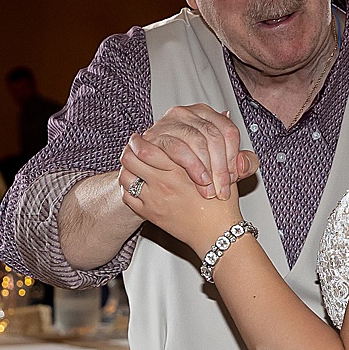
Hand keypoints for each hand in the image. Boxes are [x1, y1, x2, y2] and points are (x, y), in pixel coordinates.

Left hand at [120, 132, 244, 254]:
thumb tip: (223, 115)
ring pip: (125, 176)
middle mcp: (164, 183)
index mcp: (180, 169)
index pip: (146, 148)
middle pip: (130, 159)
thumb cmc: (222, 205)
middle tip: (131, 149)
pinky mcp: (150, 214)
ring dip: (128, 169)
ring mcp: (154, 199)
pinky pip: (128, 197)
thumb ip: (217, 142)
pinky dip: (129, 189)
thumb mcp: (223, 168)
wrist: (218, 234)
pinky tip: (137, 185)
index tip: (140, 138)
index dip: (138, 141)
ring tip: (133, 166)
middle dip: (129, 151)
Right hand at [138, 103, 255, 202]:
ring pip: (196, 141)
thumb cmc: (187, 169)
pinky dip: (190, 165)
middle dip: (220, 168)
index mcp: (206, 115)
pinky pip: (175, 148)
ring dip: (206, 168)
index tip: (233, 178)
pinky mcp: (154, 135)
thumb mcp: (220, 165)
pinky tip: (197, 179)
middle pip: (213, 137)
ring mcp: (169, 122)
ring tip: (209, 188)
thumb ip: (241, 164)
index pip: (228, 131)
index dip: (233, 157)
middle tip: (221, 190)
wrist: (153, 176)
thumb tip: (242, 163)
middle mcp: (188, 114)